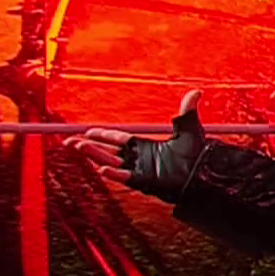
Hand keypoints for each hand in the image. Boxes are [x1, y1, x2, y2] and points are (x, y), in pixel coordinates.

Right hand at [63, 90, 204, 200]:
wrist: (205, 174)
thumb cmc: (197, 157)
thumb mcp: (190, 130)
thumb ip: (187, 112)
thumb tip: (197, 92)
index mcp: (146, 147)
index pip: (119, 140)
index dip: (103, 135)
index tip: (87, 131)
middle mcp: (140, 159)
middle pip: (109, 151)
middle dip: (89, 145)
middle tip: (70, 141)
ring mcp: (141, 171)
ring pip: (111, 162)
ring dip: (94, 155)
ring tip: (76, 147)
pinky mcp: (145, 183)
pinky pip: (126, 178)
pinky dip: (115, 174)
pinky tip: (102, 169)